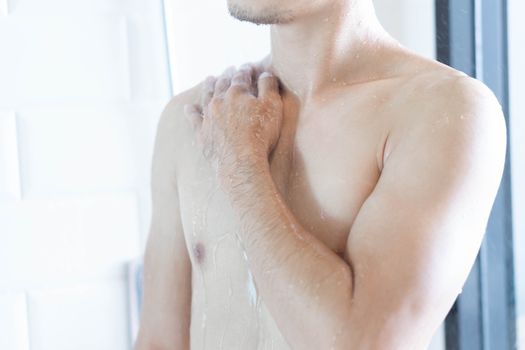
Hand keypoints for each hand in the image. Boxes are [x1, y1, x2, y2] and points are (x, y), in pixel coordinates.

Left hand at [184, 64, 283, 183]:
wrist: (240, 162)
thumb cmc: (260, 134)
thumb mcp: (272, 107)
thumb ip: (268, 87)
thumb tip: (265, 73)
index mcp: (237, 92)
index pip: (241, 76)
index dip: (246, 70)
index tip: (249, 67)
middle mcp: (219, 101)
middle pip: (222, 83)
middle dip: (227, 75)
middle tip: (229, 69)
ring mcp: (209, 117)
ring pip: (206, 96)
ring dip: (208, 86)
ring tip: (209, 79)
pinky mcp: (203, 133)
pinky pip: (194, 119)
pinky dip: (191, 112)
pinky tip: (188, 107)